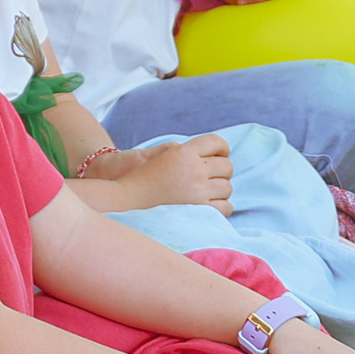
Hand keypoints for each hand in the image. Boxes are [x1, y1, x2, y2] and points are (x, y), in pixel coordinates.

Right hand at [86, 134, 233, 211]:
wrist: (127, 200)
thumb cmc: (140, 176)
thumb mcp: (159, 154)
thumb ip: (183, 151)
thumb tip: (206, 153)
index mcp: (184, 152)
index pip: (216, 142)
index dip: (222, 148)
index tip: (220, 155)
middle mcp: (194, 170)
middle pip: (227, 166)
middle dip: (221, 171)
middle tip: (210, 177)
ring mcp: (198, 191)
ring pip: (227, 187)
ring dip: (220, 190)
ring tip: (206, 192)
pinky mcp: (199, 211)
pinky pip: (225, 207)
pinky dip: (220, 207)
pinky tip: (208, 206)